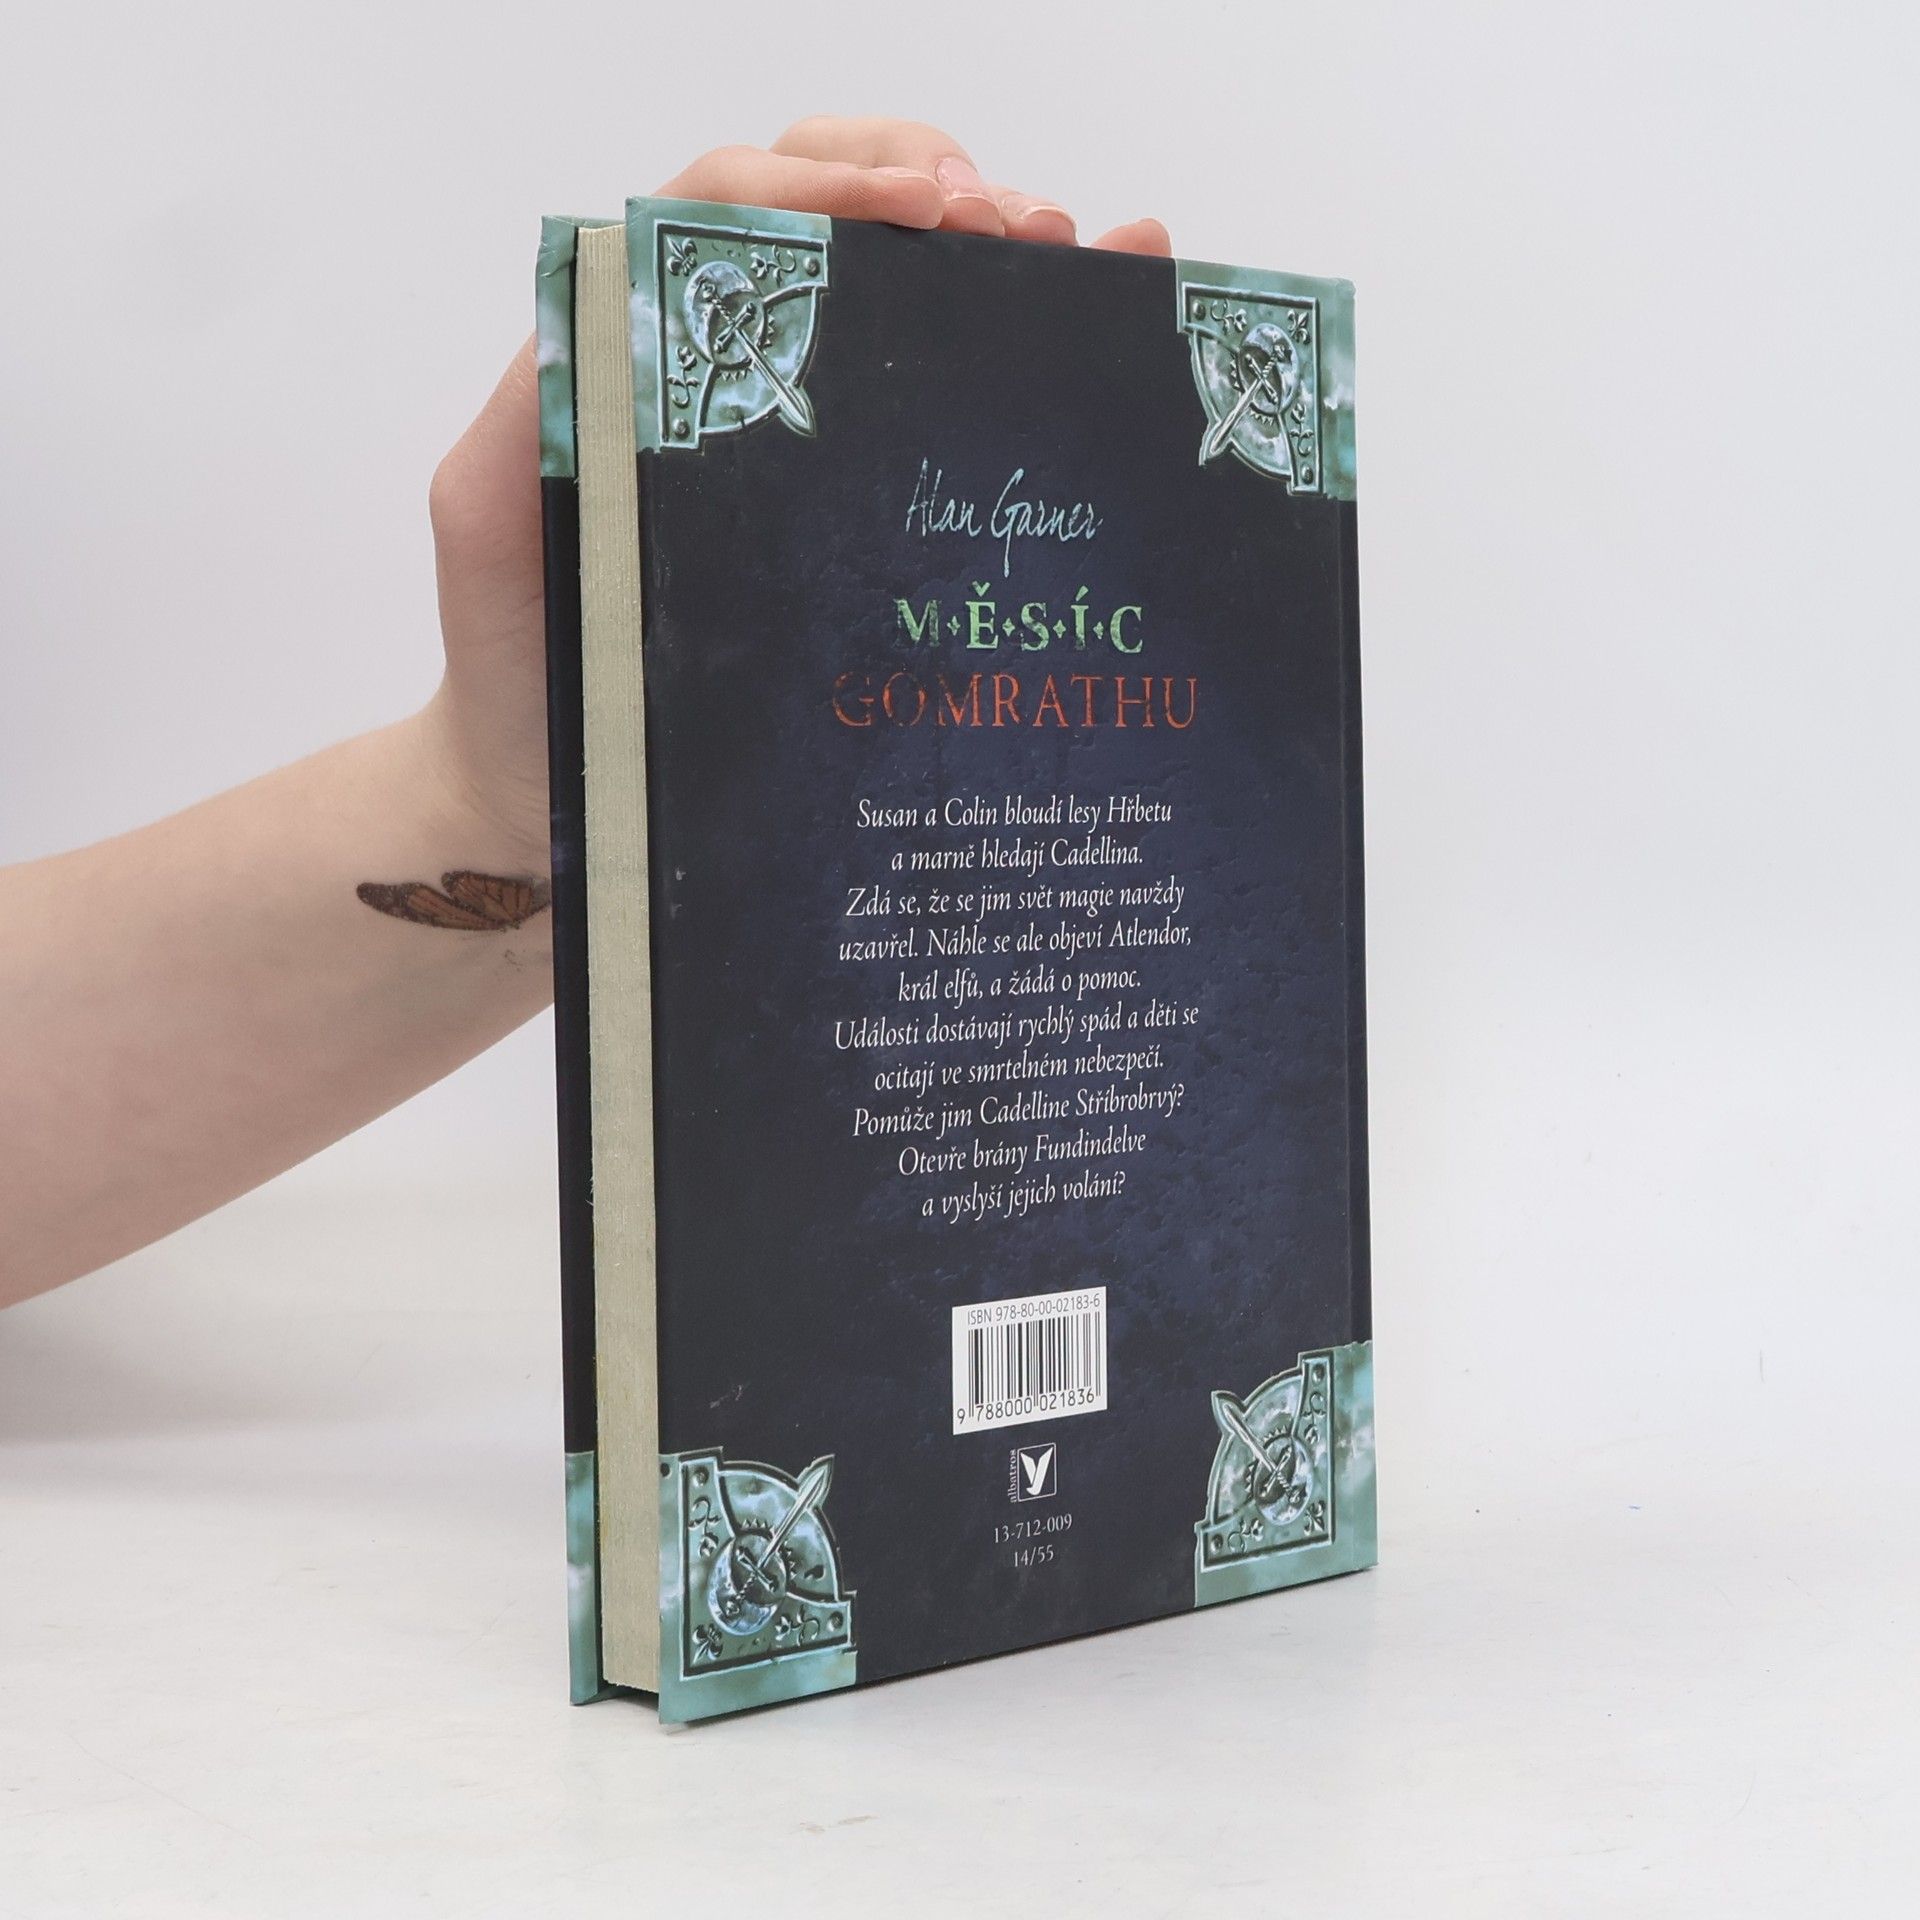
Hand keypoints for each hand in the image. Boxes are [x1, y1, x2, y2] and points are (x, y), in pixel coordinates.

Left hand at [421, 119, 1170, 867]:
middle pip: (834, 202)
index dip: (830, 179)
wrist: (566, 793)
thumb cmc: (527, 667)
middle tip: (1018, 227)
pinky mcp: (856, 499)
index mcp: (646, 346)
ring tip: (1075, 256)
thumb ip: (528, 410)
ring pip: (899, 277)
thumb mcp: (494, 523)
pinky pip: (938, 391)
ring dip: (992, 245)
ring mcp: (803, 429)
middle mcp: (731, 364)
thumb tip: (620, 303)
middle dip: (932, 187)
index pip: (733, 206)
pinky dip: (1022, 330)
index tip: (927, 210)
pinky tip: (1104, 306)